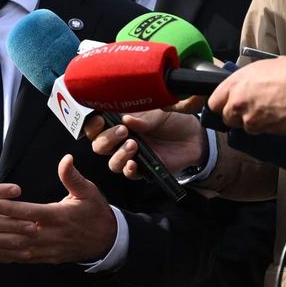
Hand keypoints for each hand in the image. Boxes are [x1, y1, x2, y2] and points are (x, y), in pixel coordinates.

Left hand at [0, 157, 115, 264]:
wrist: (105, 242)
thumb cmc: (94, 214)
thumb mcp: (88, 191)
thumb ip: (72, 177)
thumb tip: (66, 160)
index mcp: (58, 217)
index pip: (30, 212)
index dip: (10, 208)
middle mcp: (48, 236)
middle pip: (15, 232)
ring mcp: (43, 250)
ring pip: (12, 248)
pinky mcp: (40, 259)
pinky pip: (15, 258)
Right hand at [85, 109, 202, 179]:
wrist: (193, 137)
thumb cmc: (172, 120)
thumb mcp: (158, 112)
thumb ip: (143, 117)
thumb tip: (126, 119)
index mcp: (120, 122)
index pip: (96, 125)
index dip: (92, 125)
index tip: (99, 119)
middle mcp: (121, 140)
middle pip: (99, 145)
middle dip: (106, 139)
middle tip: (122, 131)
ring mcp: (131, 156)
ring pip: (111, 162)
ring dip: (118, 154)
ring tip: (133, 145)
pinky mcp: (143, 169)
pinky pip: (129, 173)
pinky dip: (129, 169)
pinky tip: (134, 163)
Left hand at [210, 56, 285, 134]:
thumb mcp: (258, 68)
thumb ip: (243, 82)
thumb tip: (241, 87)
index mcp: (233, 87)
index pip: (213, 104)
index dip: (221, 105)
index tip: (227, 105)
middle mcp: (238, 106)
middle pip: (228, 119)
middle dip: (237, 116)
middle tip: (251, 107)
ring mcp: (253, 121)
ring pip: (247, 127)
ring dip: (255, 122)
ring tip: (270, 109)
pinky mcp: (268, 131)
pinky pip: (264, 131)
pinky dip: (270, 126)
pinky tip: (280, 114)